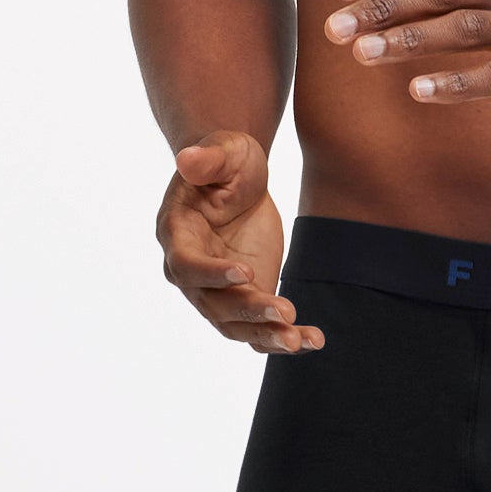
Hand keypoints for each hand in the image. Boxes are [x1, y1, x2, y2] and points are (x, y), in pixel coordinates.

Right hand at [157, 131, 320, 354]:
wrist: (241, 180)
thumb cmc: (227, 161)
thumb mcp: (223, 151)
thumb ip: (207, 158)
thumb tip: (187, 159)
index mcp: (176, 235)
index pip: (187, 265)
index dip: (213, 273)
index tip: (247, 272)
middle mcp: (191, 273)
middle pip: (213, 304)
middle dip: (248, 311)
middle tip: (286, 311)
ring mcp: (217, 291)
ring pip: (236, 326)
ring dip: (267, 335)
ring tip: (300, 339)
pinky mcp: (244, 298)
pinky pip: (259, 328)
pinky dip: (285, 338)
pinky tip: (314, 340)